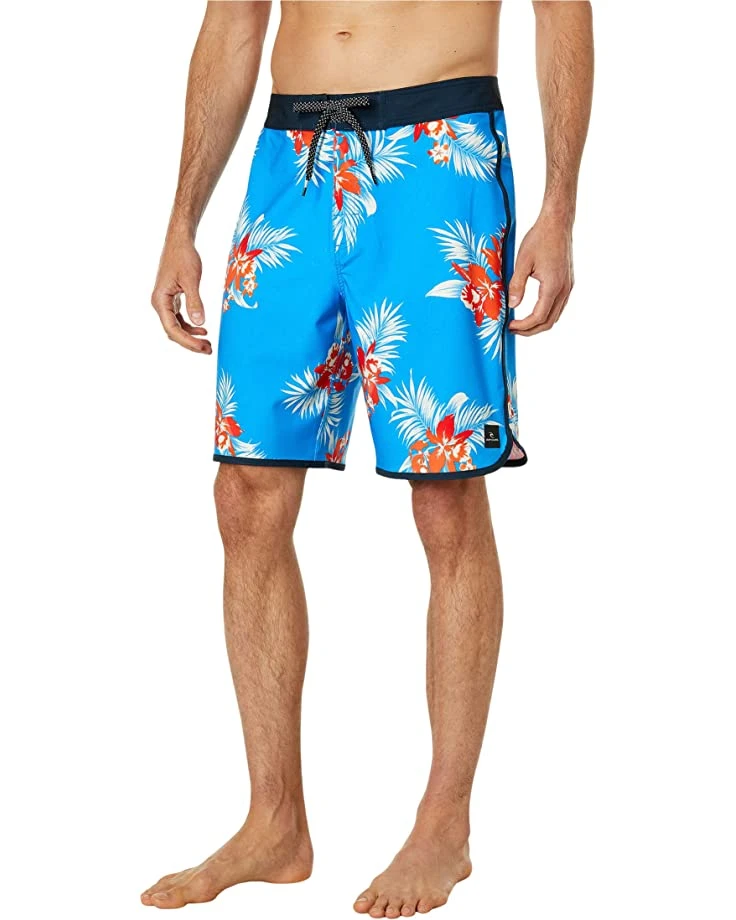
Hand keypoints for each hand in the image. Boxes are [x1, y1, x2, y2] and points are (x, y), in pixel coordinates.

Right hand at [151, 234, 211, 353]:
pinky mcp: (172, 299)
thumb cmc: (184, 257)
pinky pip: (179, 318)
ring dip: (191, 336)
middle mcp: (159, 303)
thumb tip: (200, 323)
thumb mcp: (191, 279)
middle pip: (173, 331)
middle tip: (209, 350)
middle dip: (190, 343)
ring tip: (207, 344)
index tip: (203, 347)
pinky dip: (190, 326)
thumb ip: (195, 302)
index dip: (188, 342)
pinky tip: (203, 330)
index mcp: (160, 301)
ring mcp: (165, 302)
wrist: (179, 241)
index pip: (172, 329)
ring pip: (176, 327)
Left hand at [508, 211, 574, 335]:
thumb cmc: (539, 239)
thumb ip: (516, 285)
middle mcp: (564, 289)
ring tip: (521, 323)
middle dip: (530, 330)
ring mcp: (568, 286)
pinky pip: (558, 306)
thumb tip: (512, 305)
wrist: (557, 223)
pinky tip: (533, 310)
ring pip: (555, 315)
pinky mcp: (568, 282)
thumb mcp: (522, 262)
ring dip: (539, 323)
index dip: (524, 326)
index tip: (510, 325)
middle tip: (513, 329)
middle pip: (549, 321)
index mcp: (553, 286)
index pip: (539, 317)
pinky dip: (546, 313)